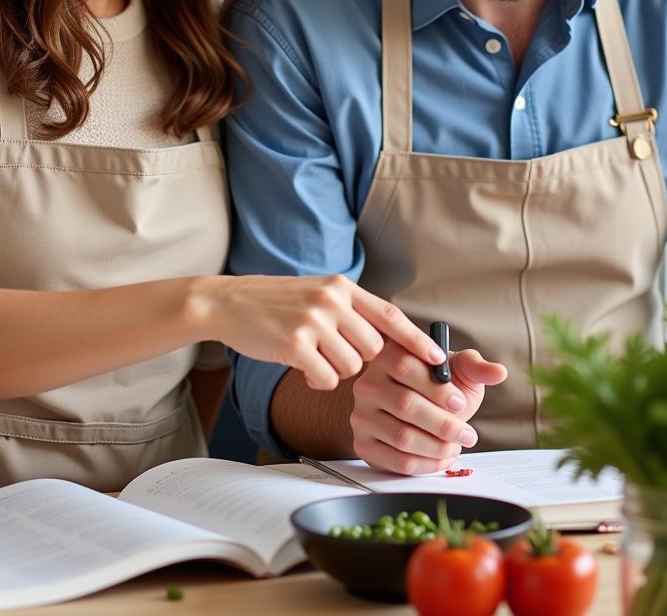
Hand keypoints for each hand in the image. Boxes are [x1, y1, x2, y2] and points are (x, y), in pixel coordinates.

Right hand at [202, 275, 442, 390]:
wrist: (228, 302)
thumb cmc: (276, 302)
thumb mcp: (317, 293)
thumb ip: (349, 309)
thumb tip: (387, 340)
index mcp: (341, 286)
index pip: (390, 314)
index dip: (417, 340)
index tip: (438, 360)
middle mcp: (331, 300)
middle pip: (373, 349)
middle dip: (359, 360)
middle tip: (334, 354)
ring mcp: (312, 322)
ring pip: (351, 367)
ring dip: (336, 371)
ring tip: (313, 356)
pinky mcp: (294, 345)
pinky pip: (326, 379)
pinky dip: (317, 380)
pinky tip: (301, 367)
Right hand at [349, 341, 507, 474]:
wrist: (419, 410)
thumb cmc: (438, 386)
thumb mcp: (458, 370)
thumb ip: (476, 368)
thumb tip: (498, 372)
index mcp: (387, 355)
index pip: (405, 366)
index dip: (436, 388)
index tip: (460, 402)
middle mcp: (368, 384)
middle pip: (406, 405)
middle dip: (444, 424)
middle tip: (468, 434)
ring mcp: (361, 415)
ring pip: (403, 436)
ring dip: (438, 447)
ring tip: (457, 445)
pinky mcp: (363, 444)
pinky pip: (397, 460)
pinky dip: (427, 465)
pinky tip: (443, 457)